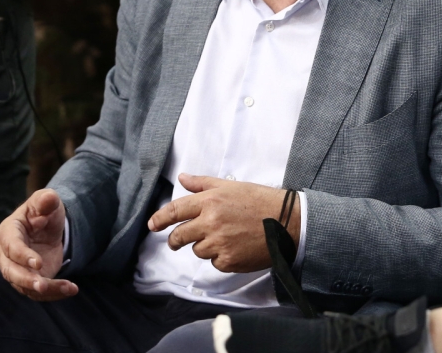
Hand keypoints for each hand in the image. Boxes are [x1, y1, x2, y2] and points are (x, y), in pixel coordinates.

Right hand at [0, 188, 78, 300]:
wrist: (47, 226)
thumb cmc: (43, 212)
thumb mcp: (46, 203)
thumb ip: (46, 200)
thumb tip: (49, 198)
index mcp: (8, 233)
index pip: (11, 247)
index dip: (23, 256)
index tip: (38, 263)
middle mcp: (7, 255)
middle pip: (11, 271)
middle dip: (25, 280)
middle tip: (42, 286)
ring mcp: (17, 269)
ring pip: (25, 285)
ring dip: (45, 290)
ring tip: (68, 288)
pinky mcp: (30, 280)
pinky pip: (38, 291)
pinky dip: (54, 293)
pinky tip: (71, 290)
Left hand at [147, 174, 297, 272]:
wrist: (288, 222)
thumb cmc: (261, 201)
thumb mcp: (232, 186)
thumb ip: (203, 184)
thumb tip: (182, 178)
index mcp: (210, 201)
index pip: (175, 211)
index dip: (160, 219)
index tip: (153, 225)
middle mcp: (211, 223)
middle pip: (180, 236)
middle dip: (175, 240)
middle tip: (177, 241)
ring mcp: (219, 243)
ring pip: (197, 250)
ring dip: (204, 246)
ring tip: (224, 238)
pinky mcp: (228, 261)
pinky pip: (214, 262)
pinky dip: (221, 257)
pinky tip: (235, 247)